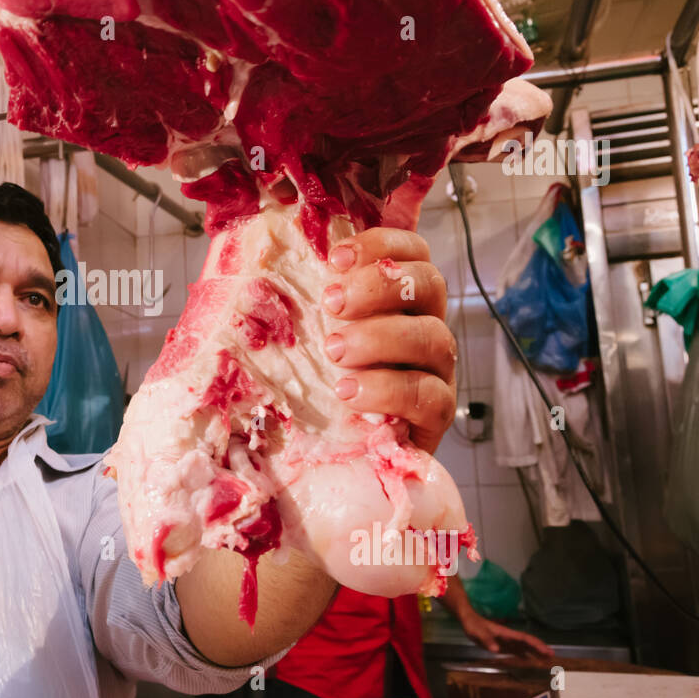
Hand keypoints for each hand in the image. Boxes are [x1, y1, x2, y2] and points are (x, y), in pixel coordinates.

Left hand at [323, 227, 456, 453]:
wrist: (344, 452)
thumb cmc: (320, 384)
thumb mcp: (309, 336)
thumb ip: (305, 299)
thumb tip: (261, 254)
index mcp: (401, 300)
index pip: (414, 252)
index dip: (382, 245)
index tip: (336, 258)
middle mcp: (425, 325)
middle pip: (430, 285)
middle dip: (379, 287)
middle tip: (331, 303)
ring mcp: (437, 369)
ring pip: (433, 337)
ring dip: (380, 337)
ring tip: (334, 351)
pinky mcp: (437, 415)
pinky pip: (430, 395)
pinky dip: (388, 389)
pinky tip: (348, 392)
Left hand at [459, 609, 555, 658]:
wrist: (468, 620)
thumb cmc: (473, 625)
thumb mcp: (477, 631)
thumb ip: (486, 639)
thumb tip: (495, 649)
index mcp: (506, 633)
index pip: (524, 638)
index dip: (535, 644)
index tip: (546, 650)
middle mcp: (509, 637)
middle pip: (527, 643)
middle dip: (540, 648)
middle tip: (552, 656)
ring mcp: (507, 641)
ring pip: (524, 647)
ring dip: (534, 652)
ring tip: (546, 660)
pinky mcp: (502, 645)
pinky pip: (516, 651)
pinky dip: (524, 655)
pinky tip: (529, 661)